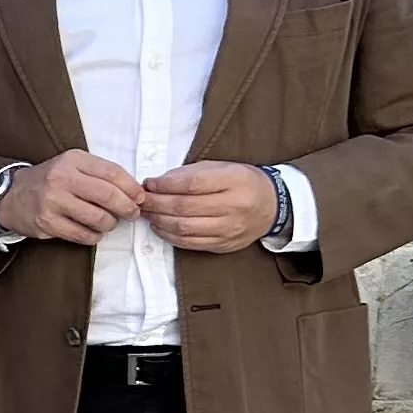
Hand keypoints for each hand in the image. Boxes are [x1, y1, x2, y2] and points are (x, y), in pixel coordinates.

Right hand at [0, 149, 142, 244]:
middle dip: (127, 207)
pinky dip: (94, 236)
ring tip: (108, 222)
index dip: (131, 188)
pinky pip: (82, 235)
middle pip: (108, 195)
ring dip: (110, 224)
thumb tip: (134, 192)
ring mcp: (53, 202)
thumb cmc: (50, 181)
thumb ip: (100, 173)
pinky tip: (93, 232)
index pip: (112, 173)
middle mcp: (61, 179)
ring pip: (98, 218)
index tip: (139, 197)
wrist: (12, 196)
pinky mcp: (47, 223)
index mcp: (72, 161)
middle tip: (132, 213)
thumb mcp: (72, 165)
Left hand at [141, 160, 277, 252]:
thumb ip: (192, 173)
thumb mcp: (223, 168)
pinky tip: (159, 227)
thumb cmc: (242, 183)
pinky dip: (169, 235)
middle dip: (156, 203)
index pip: (192, 183)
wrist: (272, 206)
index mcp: (235, 181)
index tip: (149, 183)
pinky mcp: (224, 245)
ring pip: (184, 227)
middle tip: (141, 200)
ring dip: (158, 220)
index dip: (165, 185)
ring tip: (147, 213)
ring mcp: (230, 229)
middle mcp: (234, 206)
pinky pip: (190, 243)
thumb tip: (158, 183)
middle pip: (184, 207)